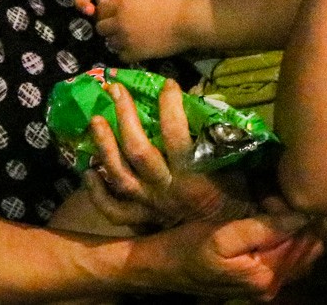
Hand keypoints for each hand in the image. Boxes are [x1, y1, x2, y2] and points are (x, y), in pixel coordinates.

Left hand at [81, 79, 249, 228]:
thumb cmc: (238, 199)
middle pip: (138, 150)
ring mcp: (150, 207)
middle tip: (116, 88)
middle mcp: (167, 191)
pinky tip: (88, 170)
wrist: (230, 241)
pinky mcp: (141, 220)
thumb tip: (205, 99)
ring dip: (105, 146)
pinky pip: (113, 209)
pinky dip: (97, 192)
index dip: (170, 106)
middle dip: (125, 116)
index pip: (176, 135)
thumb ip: (224, 136)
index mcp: (194, 176)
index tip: (168, 84)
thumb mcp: (238, 165)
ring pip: (119, 176)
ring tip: (96, 118)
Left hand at [96, 0, 199, 60]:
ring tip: (126, 37)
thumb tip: (126, 0)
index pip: (101, 8)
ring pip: (109, 43)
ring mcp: (126, 41)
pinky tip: (133, 47)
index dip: (106, 9)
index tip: (112, 10)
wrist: (186, 23)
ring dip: (116, 39)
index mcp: (122, 5)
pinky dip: (125, 52)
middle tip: (117, 24)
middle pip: (100, 27)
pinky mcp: (135, 54)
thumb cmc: (172, 1)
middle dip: (107, 25)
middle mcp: (119, 23)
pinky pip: (121, 56)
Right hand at [130, 210, 323, 298]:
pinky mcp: (259, 283)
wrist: (162, 268)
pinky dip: (287, 240)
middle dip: (298, 222)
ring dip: (294, 229)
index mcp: (265, 276)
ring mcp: (266, 288)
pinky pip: (288, 260)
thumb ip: (263, 228)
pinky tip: (272, 223)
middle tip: (274, 198)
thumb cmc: (187, 246)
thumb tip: (301, 215)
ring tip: (272, 208)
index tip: (276, 194)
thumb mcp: (222, 234)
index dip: (295, 213)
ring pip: (301, 254)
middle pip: (306, 249)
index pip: (301, 240)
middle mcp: (271, 287)